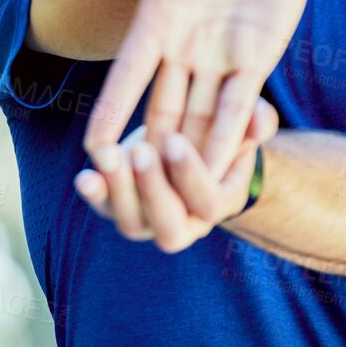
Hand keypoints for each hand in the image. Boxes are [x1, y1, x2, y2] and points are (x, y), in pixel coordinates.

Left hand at [74, 97, 280, 253]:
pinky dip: (94, 194)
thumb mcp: (243, 124)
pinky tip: (85, 176)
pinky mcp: (119, 209)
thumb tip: (260, 122)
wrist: (191, 148)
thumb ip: (256, 122)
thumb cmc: (223, 134)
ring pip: (131, 222)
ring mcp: (148, 222)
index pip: (207, 202)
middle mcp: (183, 224)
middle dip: (152, 188)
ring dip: (117, 189)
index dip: (191, 176)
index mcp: (217, 205)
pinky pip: (104, 209)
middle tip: (141, 152)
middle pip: (167, 223)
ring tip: (107, 155)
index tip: (176, 140)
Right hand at [85, 0, 311, 180]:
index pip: (128, 73)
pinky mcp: (257, 56)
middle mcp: (184, 47)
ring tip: (181, 195)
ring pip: (199, 117)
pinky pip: (242, 105)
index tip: (93, 149)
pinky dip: (233, 135)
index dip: (113, 110)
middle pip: (160, 109)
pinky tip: (225, 168)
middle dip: (147, 151)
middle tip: (134, 192)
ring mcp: (220, 55)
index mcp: (158, 19)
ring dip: (189, 154)